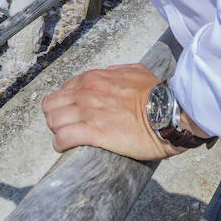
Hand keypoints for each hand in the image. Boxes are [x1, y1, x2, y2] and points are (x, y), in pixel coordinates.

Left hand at [41, 63, 185, 161]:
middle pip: (51, 106)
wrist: (169, 111)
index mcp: (94, 79)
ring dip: (58, 131)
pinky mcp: (92, 132)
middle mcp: (86, 93)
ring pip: (53, 121)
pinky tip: (67, 149)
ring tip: (68, 139)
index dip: (65, 105)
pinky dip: (61, 145)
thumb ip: (118, 72)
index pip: (63, 91)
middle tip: (67, 128)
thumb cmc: (157, 94)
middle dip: (56, 118)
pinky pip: (62, 138)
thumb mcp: (135, 71)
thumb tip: (111, 74)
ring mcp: (87, 112)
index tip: (73, 115)